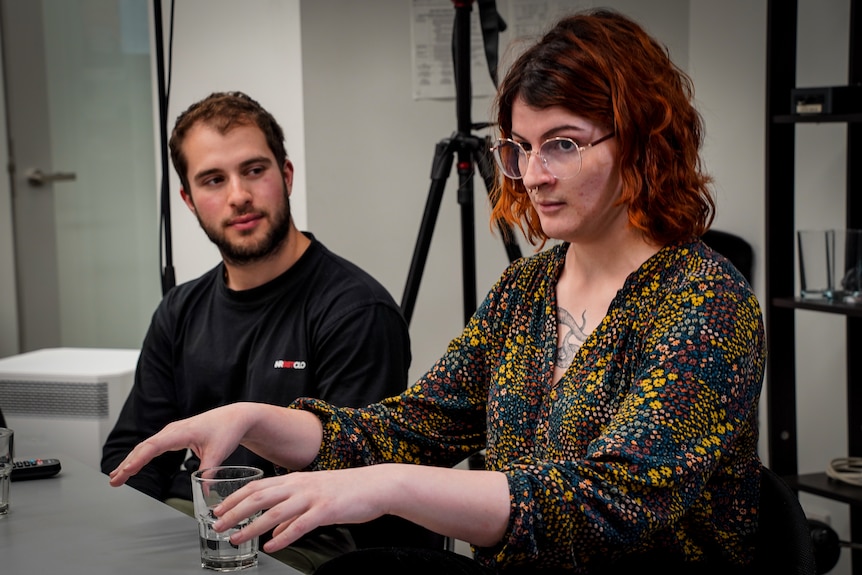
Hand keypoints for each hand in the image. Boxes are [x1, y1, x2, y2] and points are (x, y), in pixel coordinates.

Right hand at [108, 404, 249, 486]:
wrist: (235, 417)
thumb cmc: (227, 430)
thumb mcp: (218, 452)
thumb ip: (208, 472)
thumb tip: (203, 492)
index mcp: (181, 432)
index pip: (153, 447)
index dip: (138, 460)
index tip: (126, 471)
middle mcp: (173, 430)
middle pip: (144, 447)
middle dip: (127, 464)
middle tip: (114, 481)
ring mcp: (172, 432)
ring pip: (146, 446)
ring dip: (131, 461)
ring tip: (116, 477)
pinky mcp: (174, 436)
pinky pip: (152, 446)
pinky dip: (140, 456)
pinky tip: (131, 466)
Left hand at [212, 465, 398, 552]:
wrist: (376, 485)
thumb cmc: (346, 490)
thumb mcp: (314, 496)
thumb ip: (292, 513)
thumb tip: (275, 533)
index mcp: (294, 480)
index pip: (257, 486)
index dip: (235, 498)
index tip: (218, 509)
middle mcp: (300, 485)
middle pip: (259, 497)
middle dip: (235, 512)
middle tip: (217, 525)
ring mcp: (312, 497)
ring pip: (275, 511)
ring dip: (253, 526)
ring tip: (237, 538)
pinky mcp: (326, 510)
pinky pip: (300, 525)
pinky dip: (283, 537)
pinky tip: (272, 547)